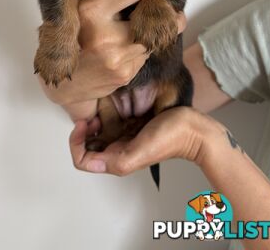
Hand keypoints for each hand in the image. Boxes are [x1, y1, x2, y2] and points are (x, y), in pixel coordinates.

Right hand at [38, 0, 185, 120]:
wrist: (65, 82)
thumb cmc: (74, 38)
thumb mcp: (80, 10)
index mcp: (92, 11)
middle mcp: (105, 35)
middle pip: (155, 17)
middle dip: (171, 16)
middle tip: (175, 12)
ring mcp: (117, 58)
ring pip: (153, 38)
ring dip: (155, 34)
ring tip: (143, 32)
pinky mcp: (125, 74)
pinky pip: (146, 55)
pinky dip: (143, 50)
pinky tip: (128, 51)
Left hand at [69, 107, 213, 174]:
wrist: (193, 129)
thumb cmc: (171, 138)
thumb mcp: (140, 151)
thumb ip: (117, 161)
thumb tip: (92, 161)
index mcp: (116, 161)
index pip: (82, 160)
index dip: (76, 143)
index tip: (84, 124)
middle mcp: (117, 152)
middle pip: (86, 147)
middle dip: (82, 132)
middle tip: (90, 117)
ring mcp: (124, 140)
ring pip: (97, 136)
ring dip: (92, 124)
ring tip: (98, 112)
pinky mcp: (132, 128)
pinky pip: (110, 125)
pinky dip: (104, 117)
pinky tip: (110, 108)